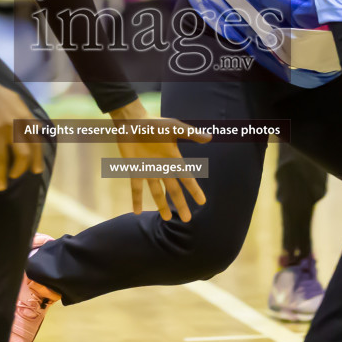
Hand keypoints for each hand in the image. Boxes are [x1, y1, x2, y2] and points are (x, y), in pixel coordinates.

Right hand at [0, 54, 44, 189]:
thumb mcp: (17, 101)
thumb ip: (27, 117)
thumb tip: (38, 128)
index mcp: (24, 118)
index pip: (36, 143)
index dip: (37, 159)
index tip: (35, 170)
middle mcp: (14, 126)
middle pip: (22, 154)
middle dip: (20, 169)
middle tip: (14, 177)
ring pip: (1, 159)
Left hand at [110, 100, 209, 221]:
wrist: (132, 122)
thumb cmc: (154, 123)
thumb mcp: (174, 127)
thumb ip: (190, 133)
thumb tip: (209, 137)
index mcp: (173, 159)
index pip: (187, 178)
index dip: (194, 190)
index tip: (202, 202)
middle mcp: (162, 168)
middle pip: (174, 190)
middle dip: (181, 204)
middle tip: (187, 219)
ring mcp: (148, 170)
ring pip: (157, 192)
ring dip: (161, 205)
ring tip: (166, 218)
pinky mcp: (134, 170)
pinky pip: (136, 188)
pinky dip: (136, 199)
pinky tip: (136, 212)